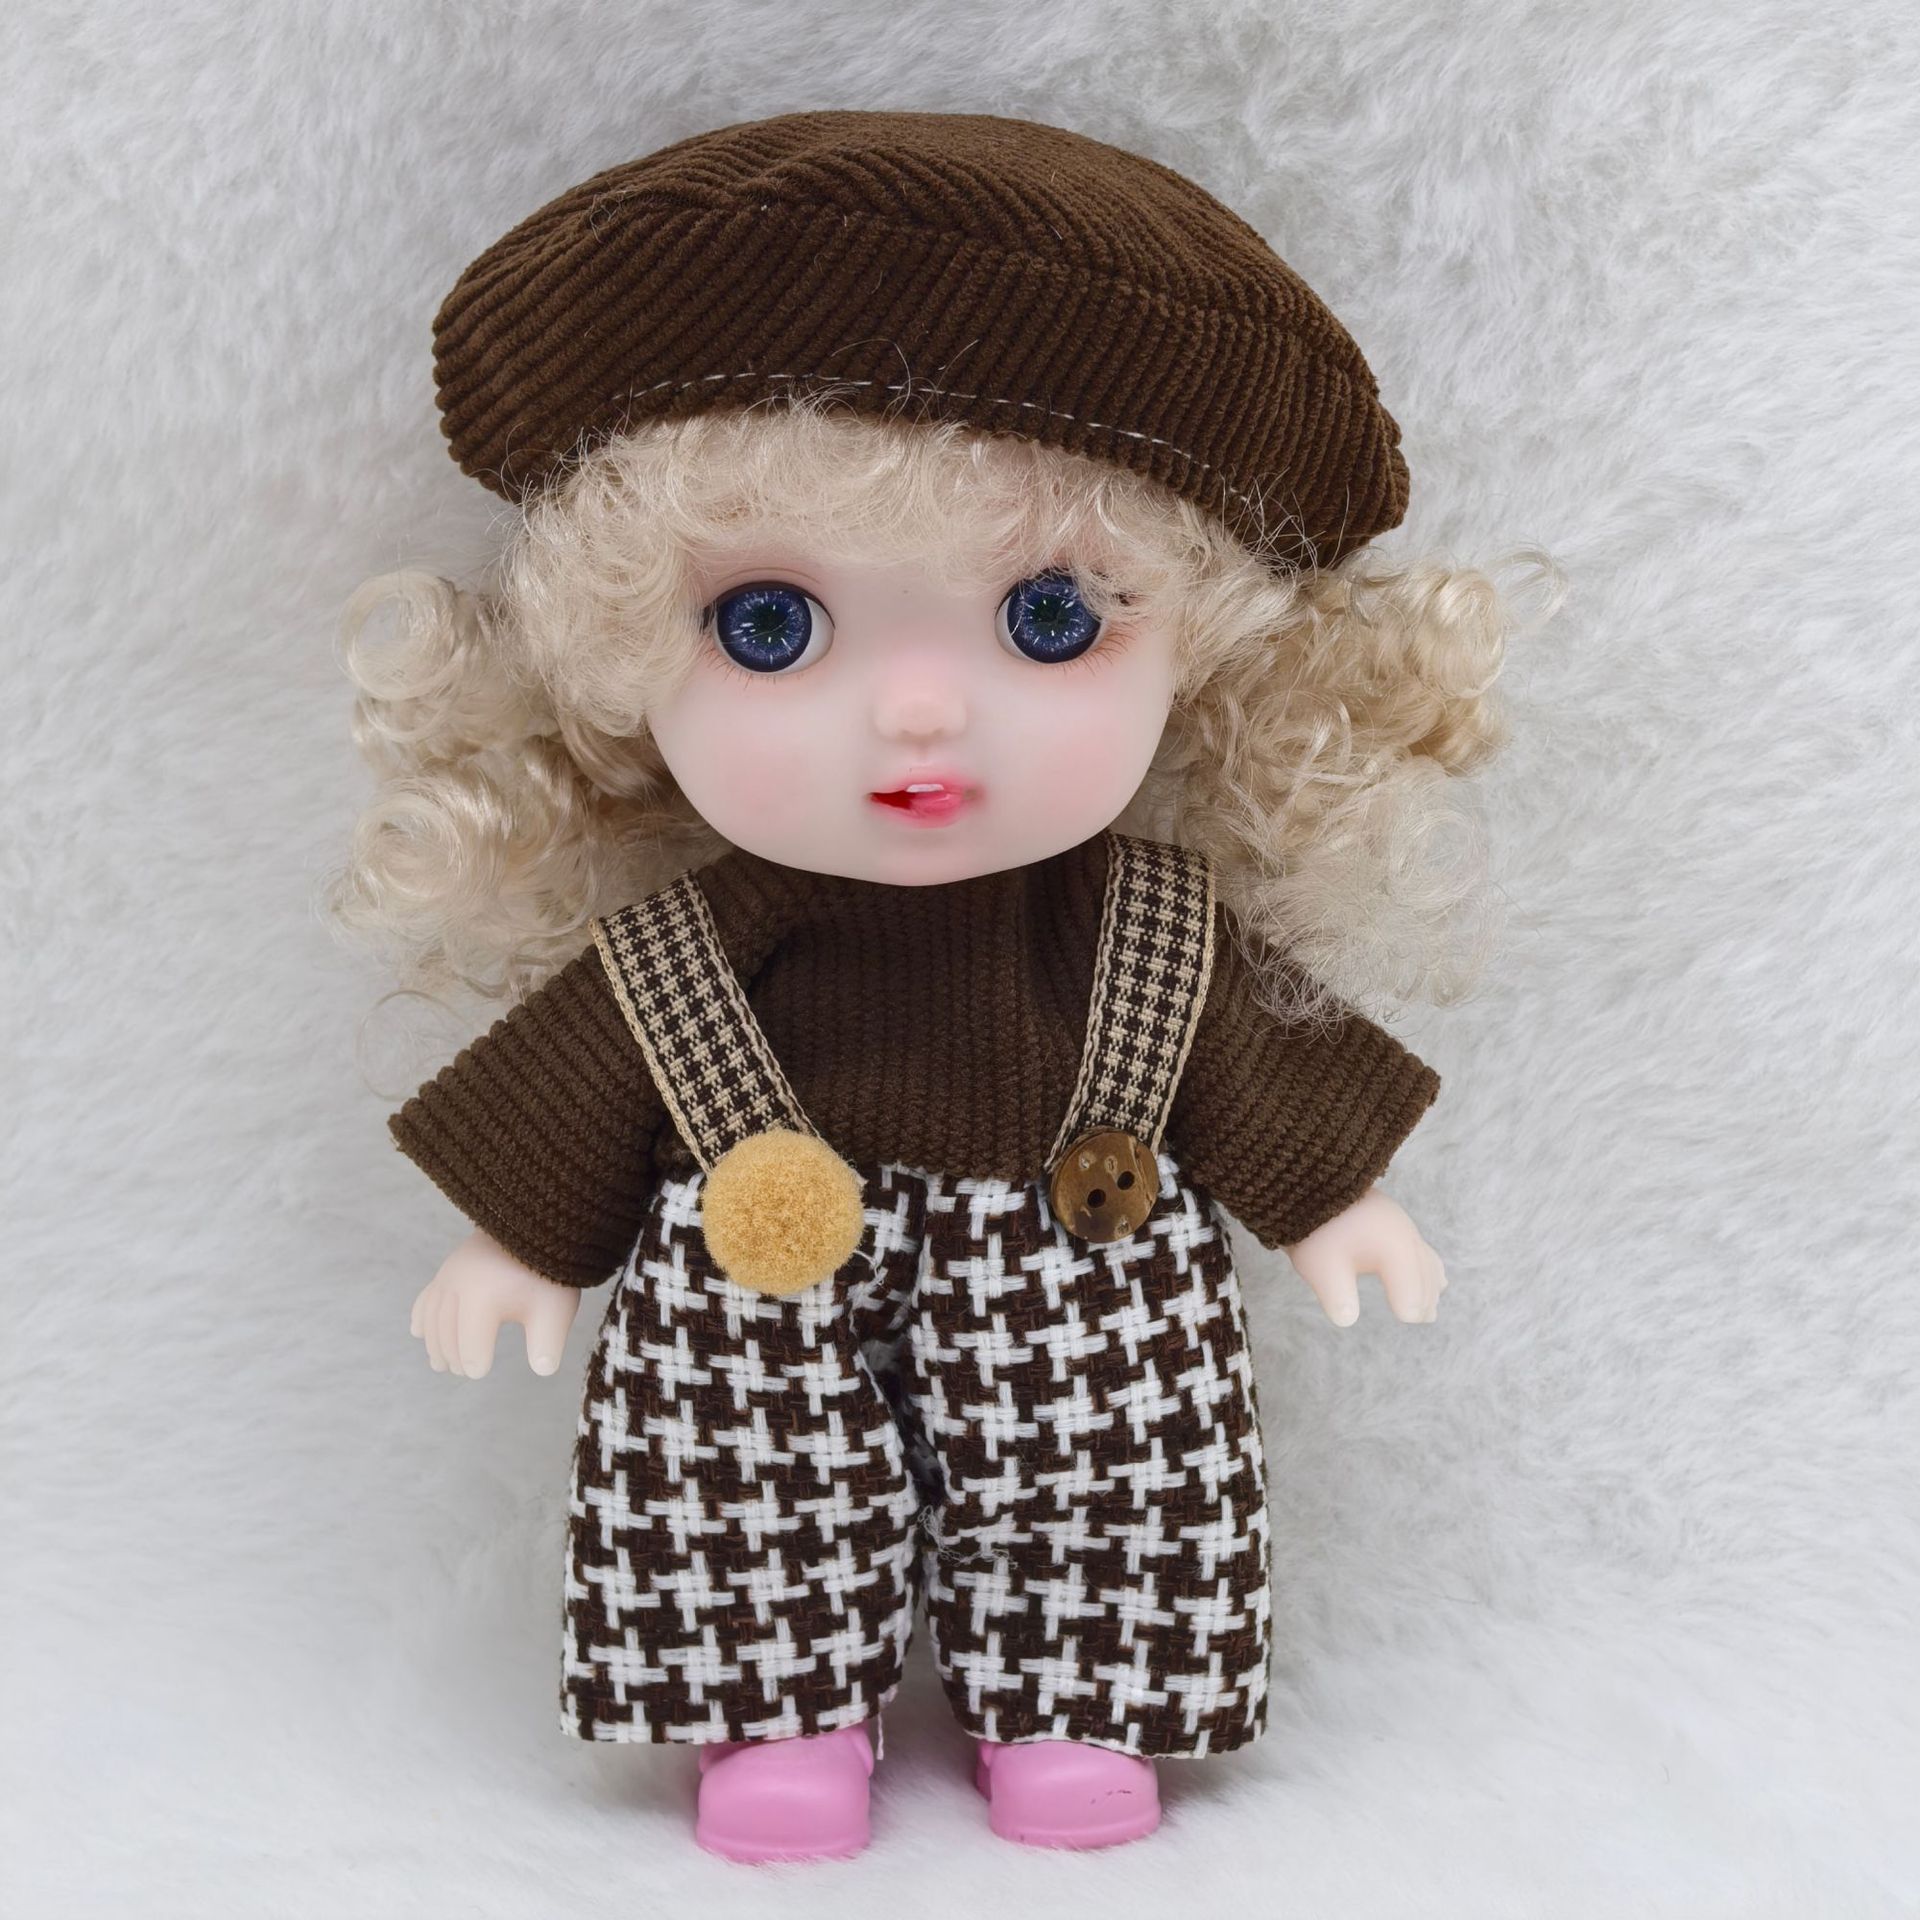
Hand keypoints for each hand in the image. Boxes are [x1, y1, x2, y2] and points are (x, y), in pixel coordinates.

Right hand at [409, 1228, 580, 1376]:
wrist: (536, 1224)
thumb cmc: (547, 1271)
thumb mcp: (555, 1308)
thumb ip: (548, 1343)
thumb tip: (543, 1370)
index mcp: (482, 1299)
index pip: (472, 1345)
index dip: (476, 1363)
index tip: (481, 1373)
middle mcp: (458, 1286)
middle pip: (447, 1333)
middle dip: (454, 1356)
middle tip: (464, 1371)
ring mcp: (449, 1274)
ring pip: (433, 1318)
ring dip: (434, 1343)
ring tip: (441, 1364)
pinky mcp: (448, 1267)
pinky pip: (427, 1296)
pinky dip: (422, 1316)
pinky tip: (418, 1331)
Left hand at [1282, 1187, 1447, 1326]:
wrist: (1313, 1183)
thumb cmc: (1317, 1229)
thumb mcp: (1320, 1266)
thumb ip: (1336, 1296)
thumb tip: (1346, 1320)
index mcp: (1393, 1249)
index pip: (1408, 1288)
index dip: (1408, 1307)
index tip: (1406, 1319)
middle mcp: (1405, 1236)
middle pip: (1422, 1276)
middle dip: (1423, 1299)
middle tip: (1421, 1319)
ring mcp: (1402, 1226)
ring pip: (1426, 1262)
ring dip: (1429, 1285)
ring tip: (1429, 1309)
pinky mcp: (1395, 1221)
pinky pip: (1422, 1249)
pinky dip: (1428, 1268)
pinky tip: (1433, 1278)